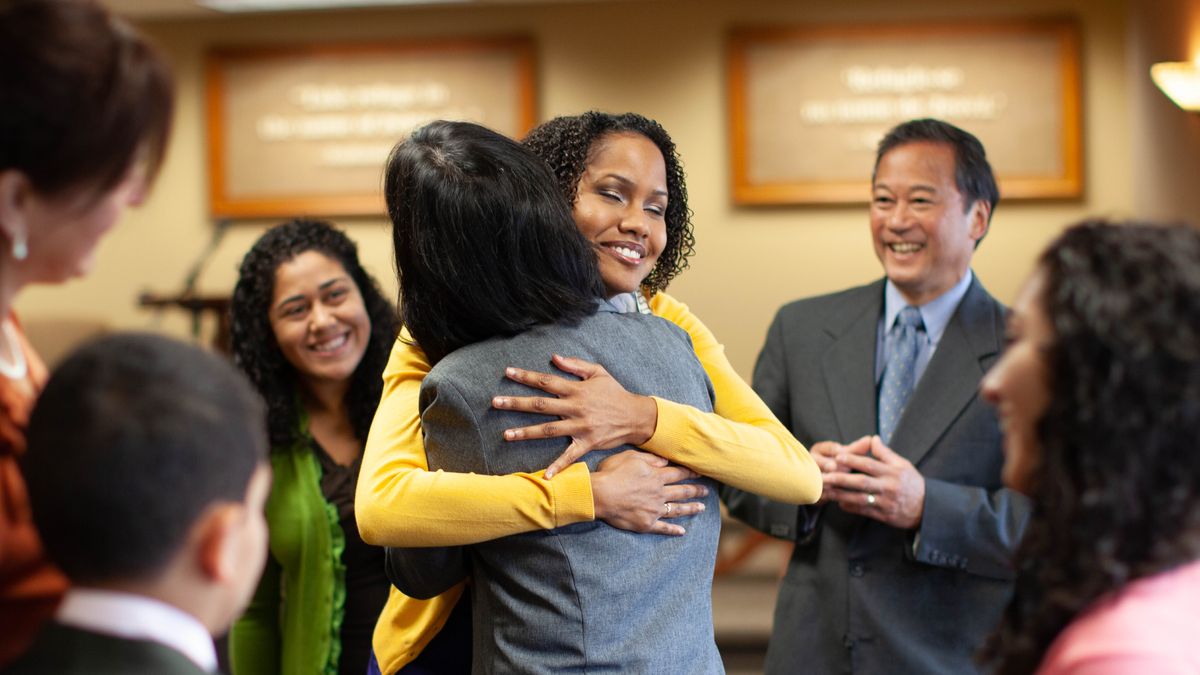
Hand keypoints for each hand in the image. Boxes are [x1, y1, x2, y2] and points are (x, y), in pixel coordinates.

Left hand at [493, 354, 657, 477]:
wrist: (636, 416)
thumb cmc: (615, 393)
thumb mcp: (598, 372)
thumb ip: (575, 365)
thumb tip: (554, 358)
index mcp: (576, 390)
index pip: (546, 381)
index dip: (526, 376)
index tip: (507, 373)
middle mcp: (575, 408)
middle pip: (541, 405)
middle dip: (516, 403)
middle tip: (495, 402)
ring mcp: (580, 427)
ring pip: (548, 430)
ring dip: (526, 432)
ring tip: (506, 435)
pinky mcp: (587, 443)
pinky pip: (570, 456)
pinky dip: (558, 466)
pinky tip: (545, 476)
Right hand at [590, 450, 707, 535]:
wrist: (600, 494)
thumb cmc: (612, 473)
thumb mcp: (630, 457)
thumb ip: (650, 459)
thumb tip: (665, 461)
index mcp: (656, 476)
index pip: (678, 474)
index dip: (690, 473)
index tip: (700, 473)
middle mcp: (659, 493)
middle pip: (682, 491)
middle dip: (696, 490)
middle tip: (707, 491)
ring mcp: (654, 510)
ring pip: (677, 509)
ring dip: (690, 508)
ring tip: (701, 508)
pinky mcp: (646, 523)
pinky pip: (663, 528)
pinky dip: (673, 530)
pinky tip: (682, 532)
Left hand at [822, 435, 925, 528]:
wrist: (928, 508)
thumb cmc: (912, 483)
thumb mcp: (903, 465)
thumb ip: (885, 453)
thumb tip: (872, 438)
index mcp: (893, 472)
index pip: (870, 464)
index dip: (853, 460)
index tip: (838, 456)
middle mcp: (888, 487)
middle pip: (861, 482)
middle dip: (841, 478)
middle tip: (825, 476)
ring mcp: (885, 502)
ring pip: (860, 498)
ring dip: (842, 494)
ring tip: (827, 490)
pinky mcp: (884, 515)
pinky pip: (864, 511)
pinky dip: (851, 507)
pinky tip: (839, 503)